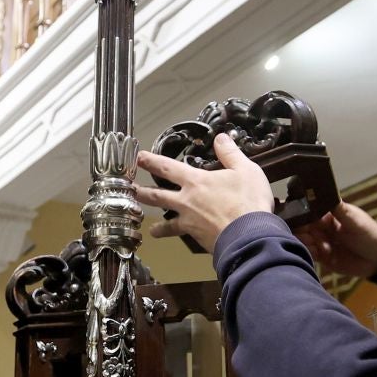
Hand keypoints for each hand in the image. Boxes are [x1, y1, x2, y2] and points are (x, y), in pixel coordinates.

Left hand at [135, 134, 275, 250]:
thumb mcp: (245, 170)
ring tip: (149, 228)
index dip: (150, 161)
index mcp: (195, 181)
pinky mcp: (196, 238)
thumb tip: (221, 137)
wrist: (249, 236)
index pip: (166, 167)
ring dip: (155, 223)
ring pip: (165, 221)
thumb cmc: (248, 201)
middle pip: (156, 195)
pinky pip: (180, 236)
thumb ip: (230, 153)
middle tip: (127, 189)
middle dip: (140, 190)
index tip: (136, 157)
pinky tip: (173, 239)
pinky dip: (174, 237)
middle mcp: (186, 201)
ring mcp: (189, 221)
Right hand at [300, 201, 376, 278]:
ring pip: (302, 240)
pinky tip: (320, 254)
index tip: (302, 220)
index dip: (301, 214)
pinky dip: (309, 253)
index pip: (307, 211)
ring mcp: (320, 242)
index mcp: (327, 214)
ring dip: (306, 242)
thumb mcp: (353, 219)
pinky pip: (308, 253)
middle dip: (302, 231)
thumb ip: (337, 208)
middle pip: (301, 226)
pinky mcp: (321, 257)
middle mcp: (321, 227)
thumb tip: (320, 191)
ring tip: (320, 246)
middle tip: (312, 236)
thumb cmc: (369, 233)